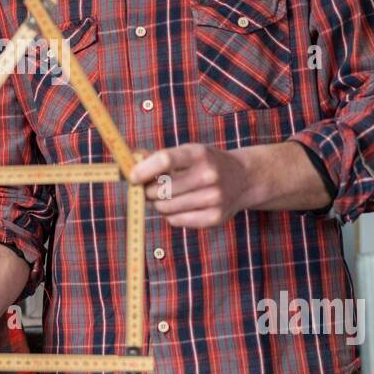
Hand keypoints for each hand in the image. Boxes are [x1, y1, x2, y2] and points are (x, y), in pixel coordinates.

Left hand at [129, 143, 257, 228]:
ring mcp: (214, 198)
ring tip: (163, 197)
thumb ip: (157, 156)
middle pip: (162, 189)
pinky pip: (176, 221)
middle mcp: (208, 175)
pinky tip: (178, 206)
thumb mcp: (188, 152)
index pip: (165, 160)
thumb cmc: (206, 163)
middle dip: (147, 191)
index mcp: (199, 154)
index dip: (144, 170)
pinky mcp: (214, 218)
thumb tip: (130, 161)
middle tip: (146, 189)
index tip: (132, 176)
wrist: (243, 179)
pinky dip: (170, 215)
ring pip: (166, 208)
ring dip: (157, 204)